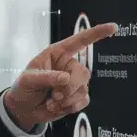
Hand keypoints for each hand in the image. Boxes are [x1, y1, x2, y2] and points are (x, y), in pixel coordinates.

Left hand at [3, 22, 117, 130]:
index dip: (97, 33)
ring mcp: (74, 81)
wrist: (24, 109)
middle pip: (83, 73)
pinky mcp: (77, 96)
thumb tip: (66, 78)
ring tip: (51, 102)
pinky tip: (58, 107)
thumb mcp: (28, 80)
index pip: (79, 41)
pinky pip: (84, 100)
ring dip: (67, 99)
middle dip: (70, 87)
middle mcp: (68, 65)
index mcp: (57, 54)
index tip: (113, 27)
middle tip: (55, 96)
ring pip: (83, 89)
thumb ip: (46, 77)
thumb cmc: (24, 88)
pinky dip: (71, 106)